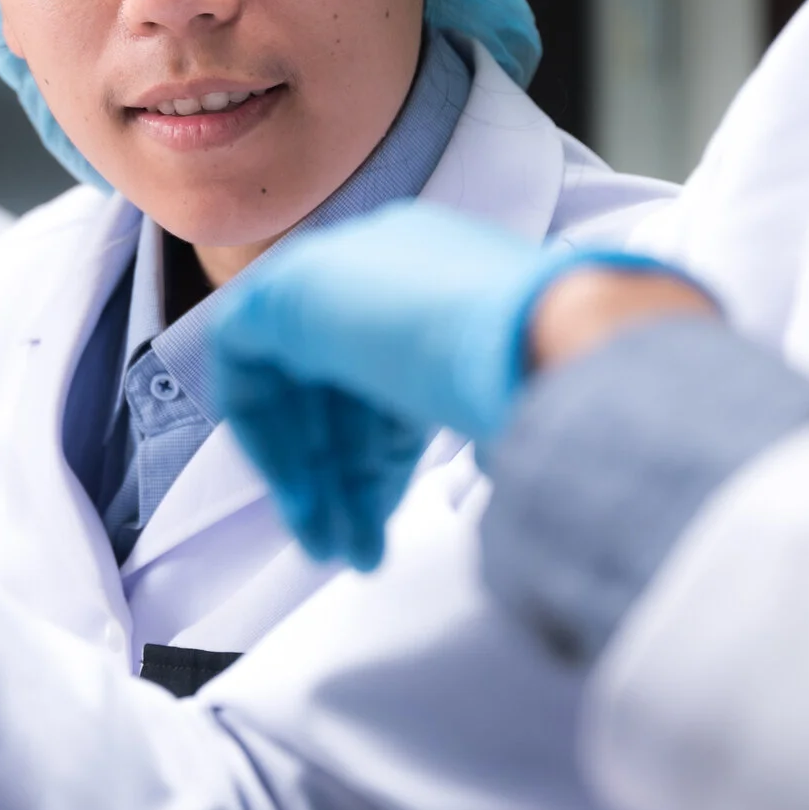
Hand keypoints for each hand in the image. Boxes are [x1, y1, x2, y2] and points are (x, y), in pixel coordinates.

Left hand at [207, 201, 699, 569]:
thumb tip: (497, 449)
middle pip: (344, 383)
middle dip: (347, 476)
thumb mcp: (511, 396)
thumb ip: (475, 411)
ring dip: (315, 475)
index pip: (393, 370)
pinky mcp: (288, 288)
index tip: (389, 516)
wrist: (550, 336)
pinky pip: (246, 364)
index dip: (385, 451)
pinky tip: (297, 500)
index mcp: (446, 272)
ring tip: (334, 550)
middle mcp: (389, 258)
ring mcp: (337, 267)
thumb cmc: (562, 371)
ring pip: (300, 385)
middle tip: (355, 551)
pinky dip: (268, 435)